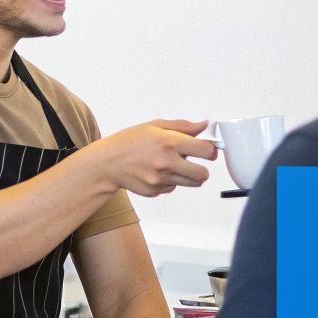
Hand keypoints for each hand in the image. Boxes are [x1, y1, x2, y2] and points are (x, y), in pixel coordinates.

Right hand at [87, 119, 217, 196]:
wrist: (107, 163)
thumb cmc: (129, 141)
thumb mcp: (155, 126)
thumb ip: (183, 126)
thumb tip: (204, 125)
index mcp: (169, 143)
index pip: (206, 151)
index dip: (210, 150)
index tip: (206, 149)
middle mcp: (167, 163)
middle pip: (203, 174)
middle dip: (202, 168)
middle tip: (194, 161)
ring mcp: (161, 180)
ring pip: (191, 184)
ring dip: (189, 176)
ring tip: (175, 166)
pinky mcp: (155, 191)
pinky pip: (173, 188)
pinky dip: (171, 181)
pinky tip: (157, 172)